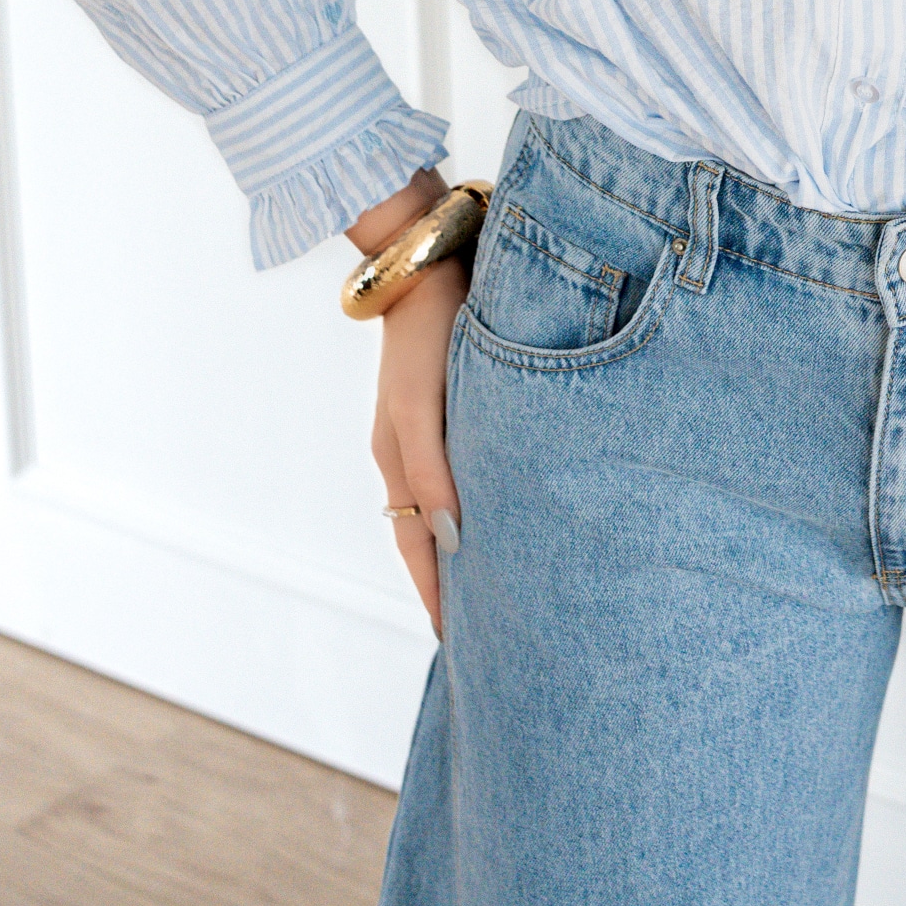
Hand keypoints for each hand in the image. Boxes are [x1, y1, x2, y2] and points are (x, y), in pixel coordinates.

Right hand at [346, 167, 462, 636]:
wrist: (426, 260)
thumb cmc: (423, 334)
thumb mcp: (420, 407)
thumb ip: (431, 472)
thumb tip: (455, 539)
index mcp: (399, 460)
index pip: (419, 549)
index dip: (437, 595)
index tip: (457, 645)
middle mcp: (413, 451)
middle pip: (430, 535)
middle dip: (453, 581)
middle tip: (484, 630)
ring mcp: (432, 426)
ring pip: (450, 503)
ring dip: (469, 544)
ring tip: (499, 582)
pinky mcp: (457, 401)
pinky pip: (466, 468)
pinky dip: (478, 501)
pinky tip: (506, 505)